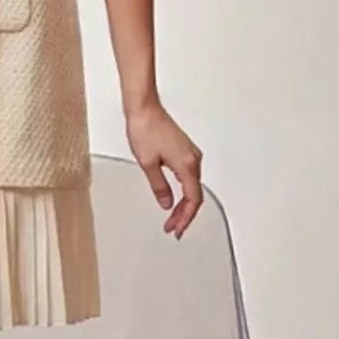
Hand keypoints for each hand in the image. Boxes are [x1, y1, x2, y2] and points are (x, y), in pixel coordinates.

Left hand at [125, 101, 203, 238]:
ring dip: (183, 204)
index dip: (185, 218)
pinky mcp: (184, 150)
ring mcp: (190, 154)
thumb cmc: (145, 129)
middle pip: (195, 195)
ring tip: (172, 218)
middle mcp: (193, 159)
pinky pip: (188, 177)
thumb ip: (159, 187)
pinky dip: (183, 191)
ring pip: (192, 186)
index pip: (192, 199)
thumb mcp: (148, 164)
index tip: (177, 229)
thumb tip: (166, 203)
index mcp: (187, 165)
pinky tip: (175, 197)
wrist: (144, 109)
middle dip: (184, 214)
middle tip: (173, 228)